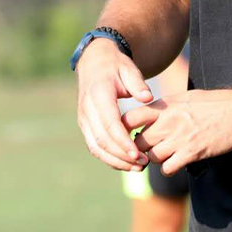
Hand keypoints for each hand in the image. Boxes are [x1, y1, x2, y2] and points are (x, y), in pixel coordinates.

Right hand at [75, 38, 153, 171]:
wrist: (94, 63)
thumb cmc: (115, 66)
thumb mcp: (128, 68)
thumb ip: (138, 83)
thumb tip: (147, 97)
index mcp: (98, 95)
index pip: (110, 124)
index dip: (123, 141)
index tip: (137, 154)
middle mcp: (87, 109)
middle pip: (102, 140)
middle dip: (122, 156)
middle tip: (143, 164)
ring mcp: (84, 119)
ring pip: (96, 147)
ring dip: (115, 161)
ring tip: (137, 167)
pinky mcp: (85, 125)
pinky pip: (95, 146)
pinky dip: (109, 157)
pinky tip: (126, 163)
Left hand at [122, 84, 231, 175]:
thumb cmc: (217, 103)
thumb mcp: (187, 97)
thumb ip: (168, 107)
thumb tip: (153, 114)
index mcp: (166, 105)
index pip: (131, 118)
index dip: (125, 129)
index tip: (129, 134)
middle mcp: (168, 121)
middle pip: (138, 141)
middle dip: (141, 148)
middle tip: (150, 149)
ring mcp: (179, 137)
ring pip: (151, 157)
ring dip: (156, 159)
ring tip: (166, 155)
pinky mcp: (191, 152)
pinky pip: (167, 168)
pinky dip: (169, 168)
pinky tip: (176, 163)